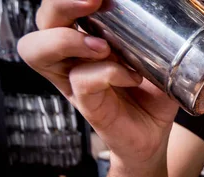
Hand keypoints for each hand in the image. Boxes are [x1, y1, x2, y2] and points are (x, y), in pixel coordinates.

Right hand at [17, 0, 179, 167]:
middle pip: (42, 20)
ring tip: (103, 46)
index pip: (58, 8)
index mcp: (83, 38)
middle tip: (94, 2)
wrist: (155, 135)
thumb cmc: (151, 95)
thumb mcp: (157, 58)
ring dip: (68, 39)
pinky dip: (108, 72)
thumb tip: (166, 10)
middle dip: (60, 5)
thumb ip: (154, 36)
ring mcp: (72, 80)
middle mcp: (69, 56)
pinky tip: (132, 76)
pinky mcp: (84, 103)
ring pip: (37, 49)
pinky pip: (82, 79)